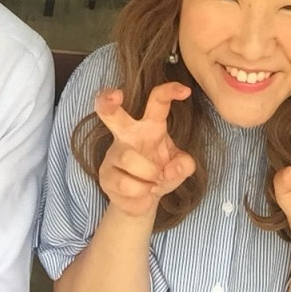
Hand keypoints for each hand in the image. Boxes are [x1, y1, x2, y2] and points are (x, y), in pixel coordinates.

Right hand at [95, 82, 196, 217]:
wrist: (142, 201)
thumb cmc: (161, 173)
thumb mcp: (180, 168)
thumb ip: (184, 165)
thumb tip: (172, 169)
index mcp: (150, 125)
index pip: (157, 101)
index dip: (169, 92)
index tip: (185, 91)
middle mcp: (127, 134)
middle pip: (111, 112)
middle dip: (108, 101)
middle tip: (115, 95)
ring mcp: (113, 153)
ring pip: (128, 158)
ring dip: (148, 175)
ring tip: (155, 183)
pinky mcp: (105, 174)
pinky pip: (125, 184)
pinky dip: (141, 194)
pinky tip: (143, 194)